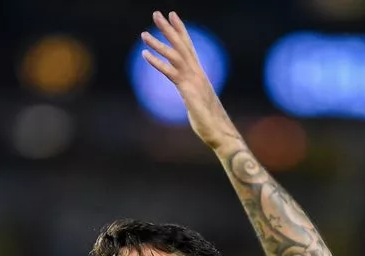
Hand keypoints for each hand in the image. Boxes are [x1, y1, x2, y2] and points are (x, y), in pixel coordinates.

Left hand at [141, 11, 237, 150]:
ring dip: (158, 43)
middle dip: (168, 28)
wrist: (220, 133)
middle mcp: (196, 73)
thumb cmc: (211, 123)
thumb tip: (190, 96)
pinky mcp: (188, 90)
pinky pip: (170, 73)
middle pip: (181, 45)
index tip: (173, 16)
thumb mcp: (199, 104)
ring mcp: (193, 80)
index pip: (188, 47)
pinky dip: (157, 62)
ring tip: (144, 33)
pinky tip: (145, 55)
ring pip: (174, 56)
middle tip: (156, 13)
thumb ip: (193, 96)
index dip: (180, 31)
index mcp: (199, 74)